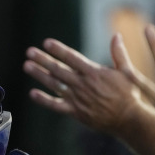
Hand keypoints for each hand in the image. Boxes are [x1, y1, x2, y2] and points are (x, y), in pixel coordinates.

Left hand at [23, 36, 154, 136]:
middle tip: (29, 52)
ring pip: (54, 84)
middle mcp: (83, 84)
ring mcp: (77, 98)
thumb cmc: (128, 94)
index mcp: (94, 72)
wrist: (127, 119)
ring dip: (40, 75)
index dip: (58, 50)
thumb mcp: (126, 71)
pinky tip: (32, 93)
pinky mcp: (75, 111)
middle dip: (43, 59)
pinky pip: (56, 105)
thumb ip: (119, 53)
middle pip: (59, 69)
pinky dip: (44, 100)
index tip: (46, 43)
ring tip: (27, 66)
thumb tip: (116, 36)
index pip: (72, 57)